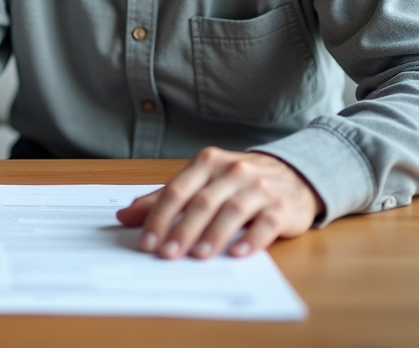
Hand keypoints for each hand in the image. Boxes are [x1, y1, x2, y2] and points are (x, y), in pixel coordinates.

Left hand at [116, 147, 322, 258]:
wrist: (294, 176)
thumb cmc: (237, 183)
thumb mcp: (201, 183)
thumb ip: (164, 198)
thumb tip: (124, 216)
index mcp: (207, 162)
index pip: (177, 190)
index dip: (159, 217)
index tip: (147, 241)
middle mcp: (233, 171)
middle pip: (202, 202)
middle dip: (182, 230)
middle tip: (167, 254)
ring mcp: (259, 188)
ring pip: (231, 212)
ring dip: (212, 235)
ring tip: (197, 256)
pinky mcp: (281, 207)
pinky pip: (265, 224)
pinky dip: (250, 240)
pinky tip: (237, 254)